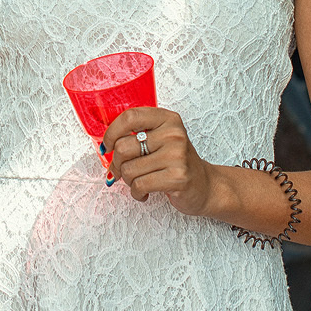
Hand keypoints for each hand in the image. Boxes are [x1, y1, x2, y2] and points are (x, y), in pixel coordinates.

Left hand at [103, 106, 218, 214]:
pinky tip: (145, 192)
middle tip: (123, 171)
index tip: (107, 146)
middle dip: (117, 164)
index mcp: (167, 119)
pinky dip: (137, 193)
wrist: (205, 185)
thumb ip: (137, 134)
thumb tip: (105, 144)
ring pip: (129, 170)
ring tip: (140, 182)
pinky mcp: (177, 177)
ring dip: (128, 181)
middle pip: (123, 147)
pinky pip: (139, 185)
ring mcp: (177, 156)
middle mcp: (173, 134)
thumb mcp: (161, 139)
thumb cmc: (177, 163)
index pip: (130, 117)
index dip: (111, 132)